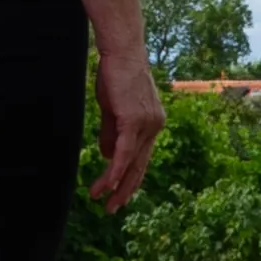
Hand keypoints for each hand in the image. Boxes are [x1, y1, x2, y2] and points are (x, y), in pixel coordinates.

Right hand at [89, 48, 165, 211]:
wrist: (121, 51)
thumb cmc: (116, 74)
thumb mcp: (113, 108)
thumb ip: (112, 133)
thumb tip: (108, 157)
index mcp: (152, 123)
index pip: (141, 157)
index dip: (130, 177)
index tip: (119, 193)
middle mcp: (155, 127)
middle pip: (140, 166)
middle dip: (126, 190)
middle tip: (113, 209)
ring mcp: (147, 125)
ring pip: (131, 164)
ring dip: (117, 186)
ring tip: (105, 204)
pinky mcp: (134, 122)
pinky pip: (124, 154)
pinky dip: (115, 172)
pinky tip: (106, 186)